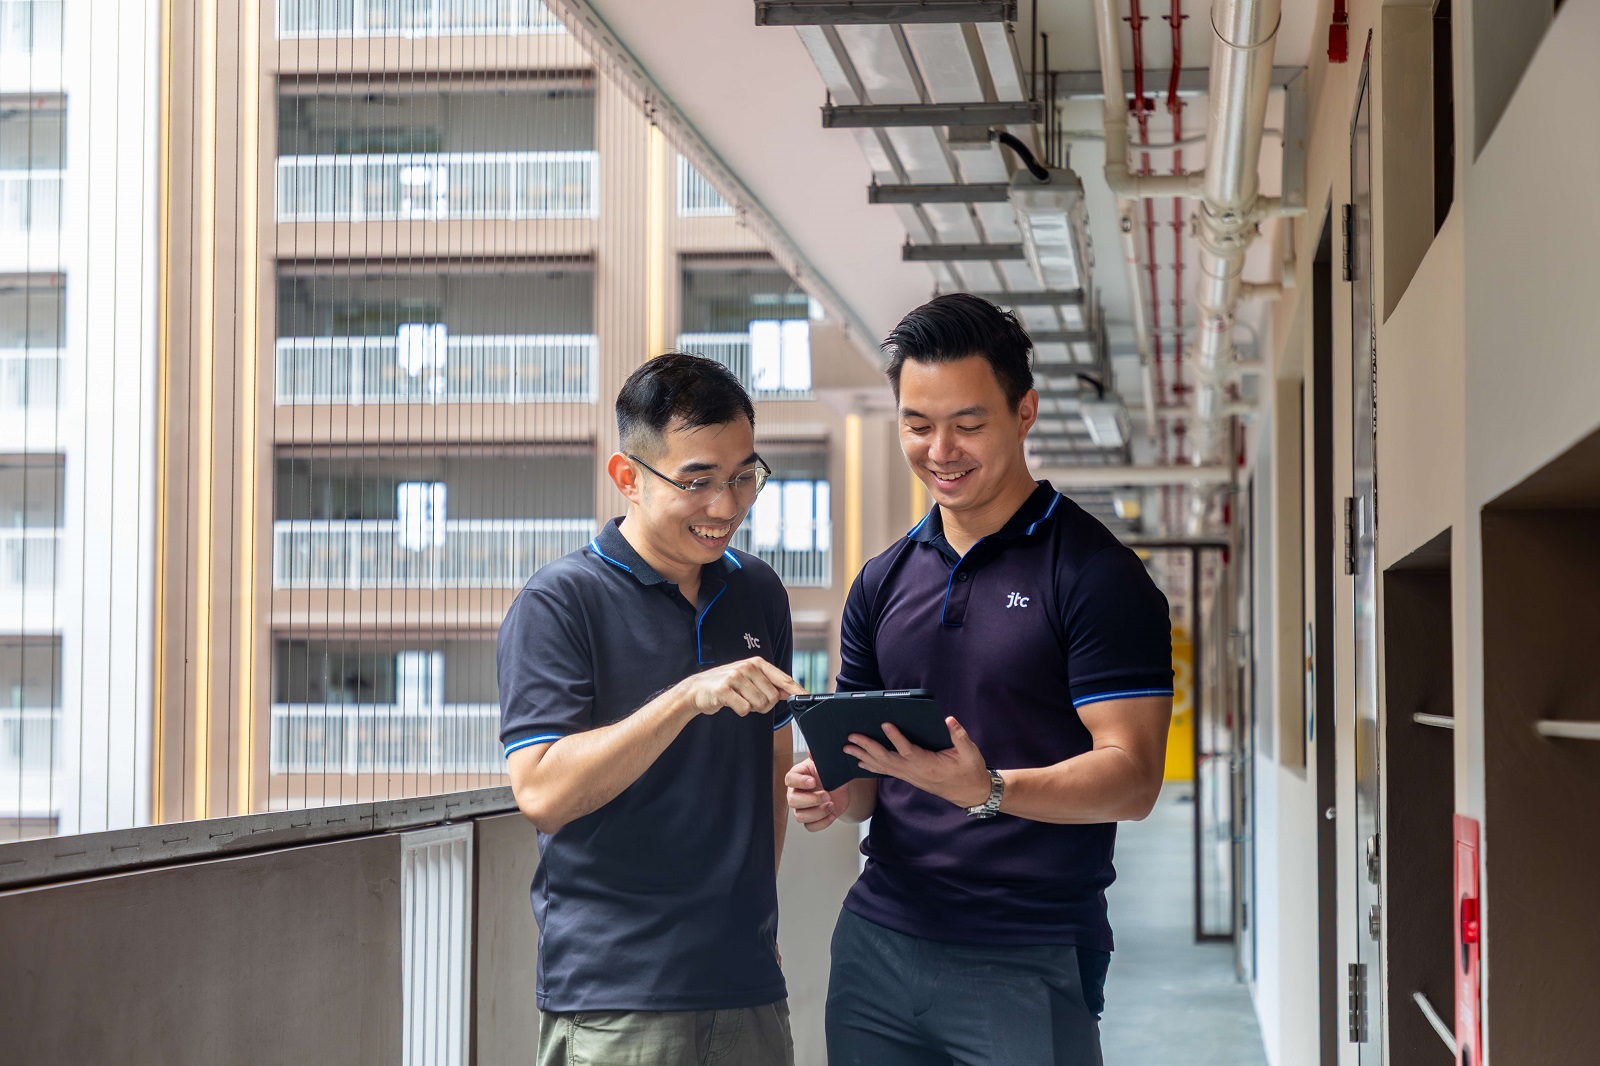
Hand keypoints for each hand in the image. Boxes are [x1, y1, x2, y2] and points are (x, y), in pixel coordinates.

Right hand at [679, 656, 805, 717]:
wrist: (697, 690)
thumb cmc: (726, 685)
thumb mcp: (749, 679)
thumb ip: (769, 684)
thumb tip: (790, 692)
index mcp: (757, 663)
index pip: (783, 679)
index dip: (797, 690)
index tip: (808, 697)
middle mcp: (748, 667)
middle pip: (772, 697)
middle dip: (764, 705)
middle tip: (750, 700)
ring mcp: (736, 677)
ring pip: (759, 704)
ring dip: (751, 708)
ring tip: (739, 699)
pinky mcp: (724, 689)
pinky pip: (744, 709)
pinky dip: (740, 711)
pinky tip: (731, 703)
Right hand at [785, 757, 851, 831]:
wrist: (841, 787)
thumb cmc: (829, 773)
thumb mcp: (825, 763)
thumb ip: (817, 757)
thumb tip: (812, 751)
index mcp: (797, 777)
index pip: (790, 780)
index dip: (800, 782)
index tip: (813, 781)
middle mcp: (795, 793)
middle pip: (793, 801)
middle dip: (812, 800)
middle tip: (828, 796)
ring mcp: (801, 808)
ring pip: (800, 817)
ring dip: (818, 812)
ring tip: (832, 804)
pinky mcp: (811, 819)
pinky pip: (810, 827)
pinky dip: (823, 822)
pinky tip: (832, 814)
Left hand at [845, 717, 990, 808]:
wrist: (969, 793)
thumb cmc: (969, 770)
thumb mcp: (970, 753)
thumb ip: (959, 736)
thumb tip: (949, 720)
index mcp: (929, 765)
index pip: (909, 751)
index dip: (896, 738)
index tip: (885, 724)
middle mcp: (915, 772)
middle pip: (887, 759)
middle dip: (868, 747)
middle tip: (852, 737)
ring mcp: (910, 776)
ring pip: (883, 767)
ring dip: (864, 757)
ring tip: (847, 748)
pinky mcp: (909, 777)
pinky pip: (886, 771)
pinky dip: (871, 765)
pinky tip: (860, 761)